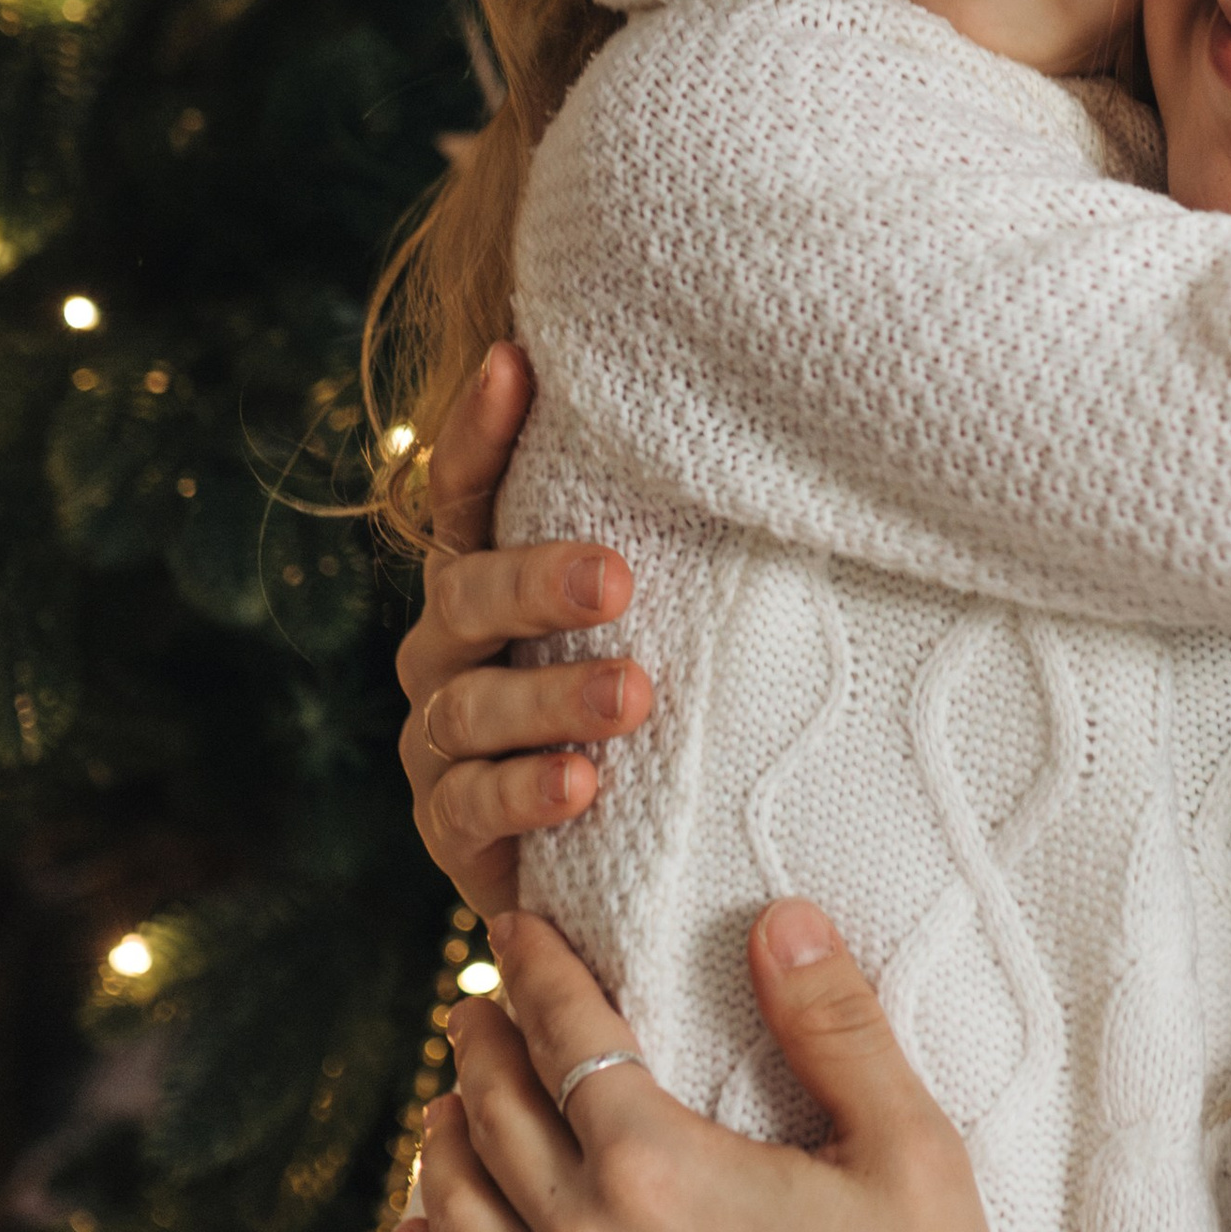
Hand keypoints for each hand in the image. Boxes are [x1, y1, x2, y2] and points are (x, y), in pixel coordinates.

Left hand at [390, 904, 1059, 1231]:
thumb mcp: (907, 1148)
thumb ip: (835, 1023)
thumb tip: (781, 916)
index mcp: (662, 1168)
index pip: (565, 1036)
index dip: (536, 971)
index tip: (520, 930)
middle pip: (495, 1114)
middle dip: (480, 1042)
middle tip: (480, 1005)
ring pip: (458, 1212)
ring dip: (447, 1138)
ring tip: (452, 1099)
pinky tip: (425, 1229)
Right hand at [394, 342, 650, 921]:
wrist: (619, 868)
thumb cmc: (657, 721)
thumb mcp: (673, 632)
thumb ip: (685, 561)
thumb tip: (789, 464)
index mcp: (492, 584)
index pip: (469, 495)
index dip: (480, 431)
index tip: (515, 362)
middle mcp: (449, 652)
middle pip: (466, 594)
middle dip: (537, 582)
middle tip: (618, 580)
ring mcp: (441, 741)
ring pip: (472, 705)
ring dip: (552, 699)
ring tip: (634, 697)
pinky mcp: (450, 828)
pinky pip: (471, 805)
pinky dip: (525, 793)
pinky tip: (582, 788)